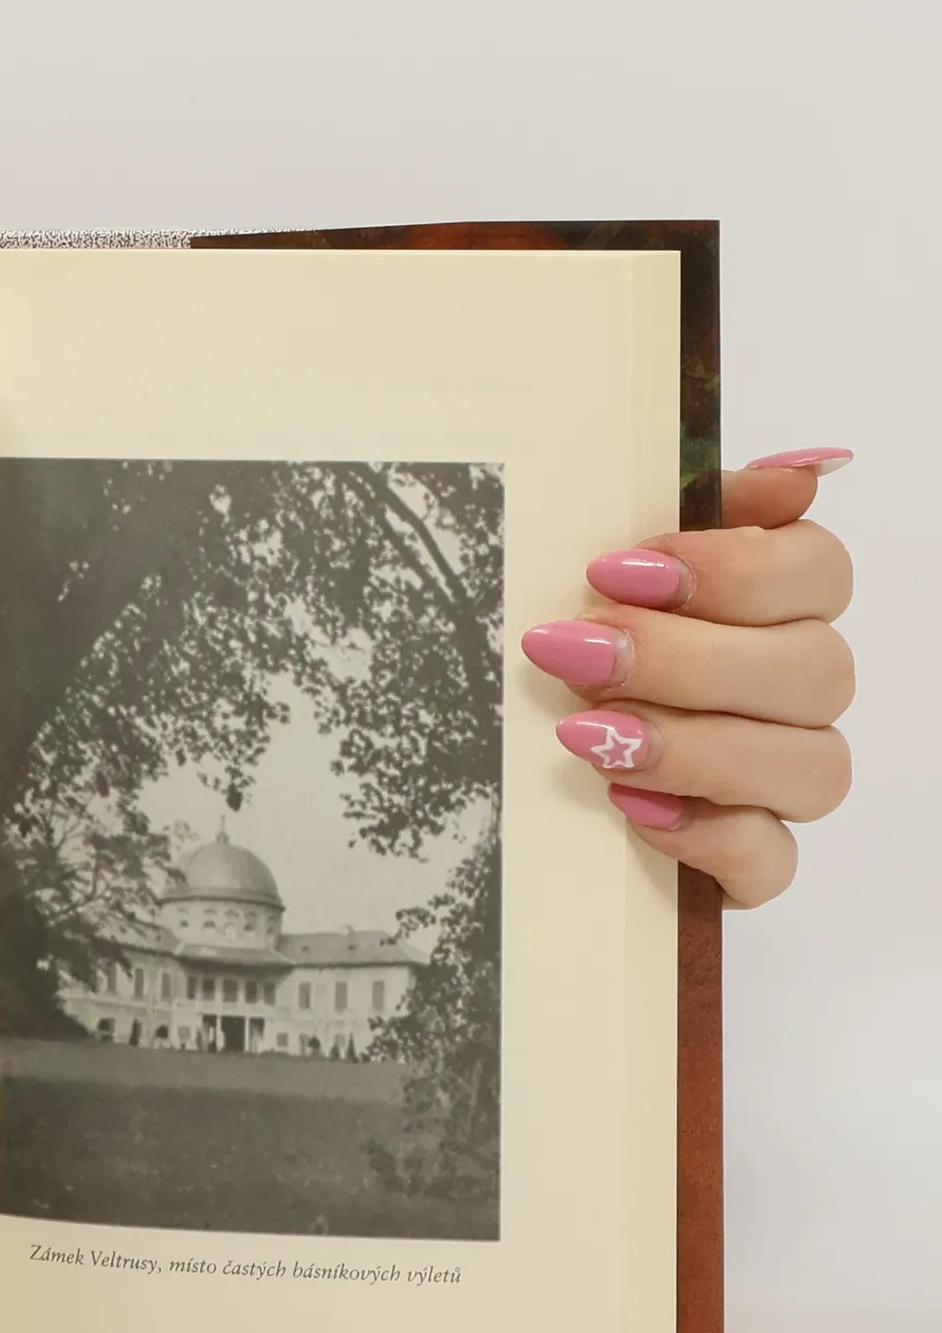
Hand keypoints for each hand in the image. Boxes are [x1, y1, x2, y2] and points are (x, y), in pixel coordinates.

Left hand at [521, 446, 854, 906]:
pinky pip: (772, 861)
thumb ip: (683, 503)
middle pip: (815, 670)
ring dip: (696, 747)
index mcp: (776, 608)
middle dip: (688, 660)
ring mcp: (780, 782)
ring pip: (812, 767)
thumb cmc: (572, 648)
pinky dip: (708, 836)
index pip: (818, 570)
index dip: (732, 568)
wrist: (515, 770)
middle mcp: (796, 693)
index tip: (615, 570)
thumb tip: (801, 470)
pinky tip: (633, 808)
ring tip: (588, 736)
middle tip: (579, 654)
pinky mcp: (750, 862)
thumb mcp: (601, 571)